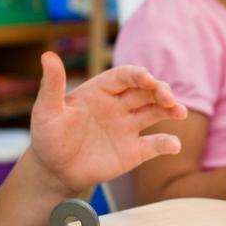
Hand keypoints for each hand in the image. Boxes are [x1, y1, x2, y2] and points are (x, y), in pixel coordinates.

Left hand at [29, 52, 187, 193]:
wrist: (53, 170)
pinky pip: (155, 144)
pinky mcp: (133, 151)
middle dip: (160, 90)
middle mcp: (117, 105)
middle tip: (168, 98)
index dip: (138, 75)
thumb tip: (47, 55)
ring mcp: (127, 127)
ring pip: (156, 111)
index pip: (125, 76)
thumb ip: (52, 85)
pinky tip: (173, 144)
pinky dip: (167, 143)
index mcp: (99, 91)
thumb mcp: (46, 110)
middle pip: (146, 91)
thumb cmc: (47, 136)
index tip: (148, 80)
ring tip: (179, 112)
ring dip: (171, 109)